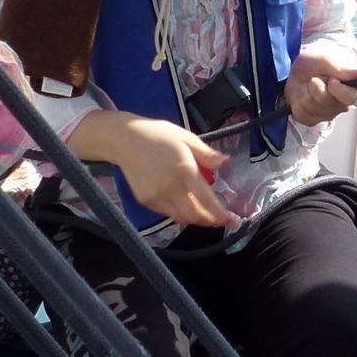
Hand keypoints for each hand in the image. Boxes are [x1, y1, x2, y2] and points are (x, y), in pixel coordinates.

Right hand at [90, 113, 230, 229]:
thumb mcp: (186, 138)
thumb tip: (225, 162)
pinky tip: (185, 205)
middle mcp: (171, 187)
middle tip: (220, 220)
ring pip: (181, 218)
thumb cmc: (157, 135)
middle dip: (210, 221)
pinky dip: (180, 213)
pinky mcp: (145, 201)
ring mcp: (156, 196)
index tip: (232, 220)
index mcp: (185, 170)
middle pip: (195, 216)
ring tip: (205, 215)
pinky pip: (167, 213)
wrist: (124, 139)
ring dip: (196, 219)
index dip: (221, 215)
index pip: (208, 201)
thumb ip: (206, 154)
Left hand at [283, 39, 356, 124]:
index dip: (338, 90)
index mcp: (349, 90)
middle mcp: (339, 105)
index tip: (331, 80)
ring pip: (310, 107)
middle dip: (315, 86)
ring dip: (304, 92)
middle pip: (325, 101)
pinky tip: (301, 95)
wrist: (300, 69)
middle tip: (315, 78)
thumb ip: (340, 68)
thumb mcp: (325, 59)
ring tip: (307, 85)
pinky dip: (296, 101)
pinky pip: (300, 114)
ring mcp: (325, 114)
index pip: (350, 97)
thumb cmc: (316, 63)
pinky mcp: (311, 119)